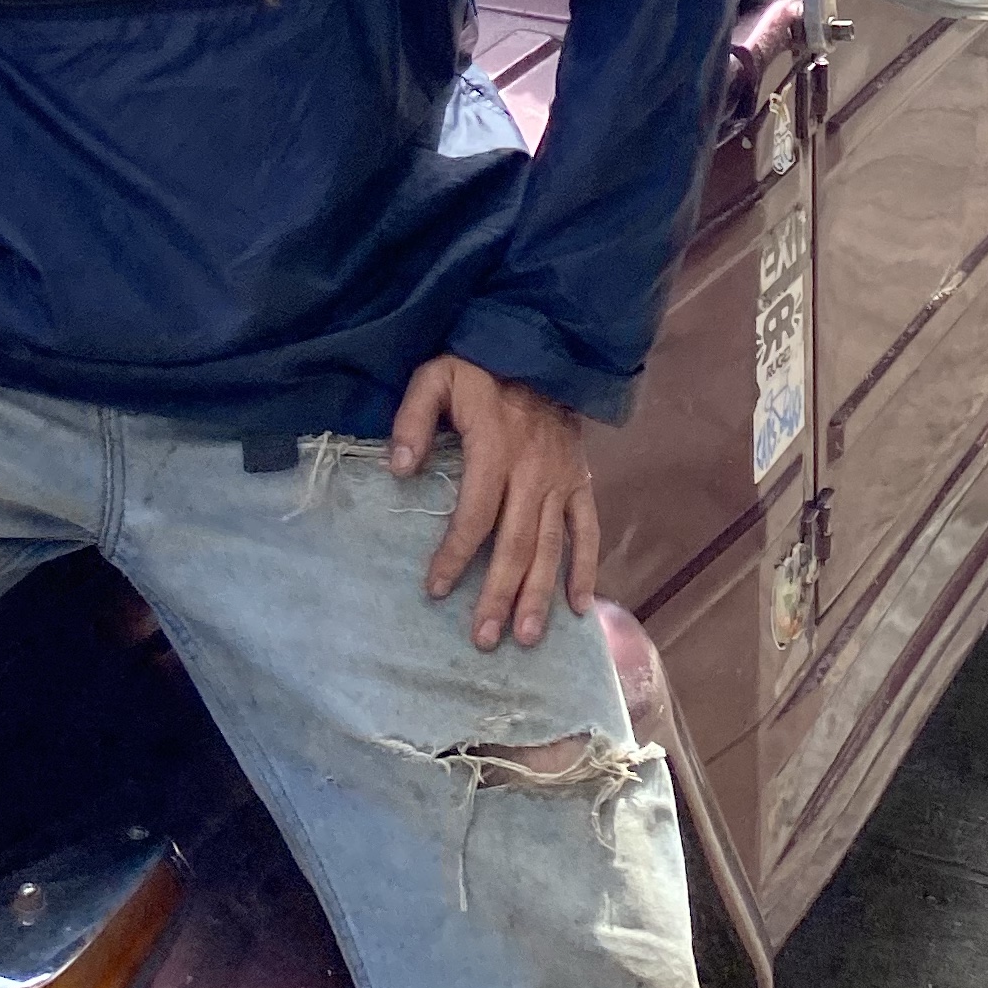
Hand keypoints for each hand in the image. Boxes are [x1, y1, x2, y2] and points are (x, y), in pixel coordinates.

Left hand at [389, 355, 599, 653]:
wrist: (543, 348)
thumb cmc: (480, 370)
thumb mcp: (437, 377)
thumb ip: (414, 419)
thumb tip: (398, 468)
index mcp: (495, 447)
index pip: (475, 512)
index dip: (456, 553)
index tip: (436, 589)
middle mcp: (533, 470)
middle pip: (516, 542)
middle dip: (500, 593)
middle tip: (484, 639)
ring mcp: (562, 479)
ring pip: (552, 545)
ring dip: (539, 594)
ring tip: (525, 638)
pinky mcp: (581, 481)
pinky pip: (588, 530)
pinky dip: (586, 569)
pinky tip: (580, 608)